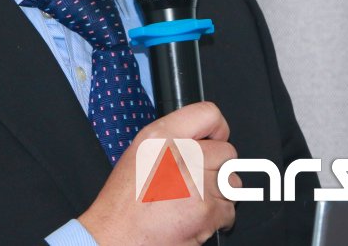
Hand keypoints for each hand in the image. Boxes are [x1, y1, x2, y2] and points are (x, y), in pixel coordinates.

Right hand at [78, 101, 239, 245]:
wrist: (116, 240)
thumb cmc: (123, 206)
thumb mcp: (139, 156)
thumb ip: (171, 141)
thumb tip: (202, 139)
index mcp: (159, 137)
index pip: (208, 114)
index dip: (217, 130)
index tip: (215, 140)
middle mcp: (178, 154)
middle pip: (226, 152)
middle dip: (216, 170)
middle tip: (196, 183)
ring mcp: (195, 182)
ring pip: (231, 182)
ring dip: (219, 195)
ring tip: (193, 203)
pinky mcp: (206, 210)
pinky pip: (229, 209)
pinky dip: (217, 219)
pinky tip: (194, 219)